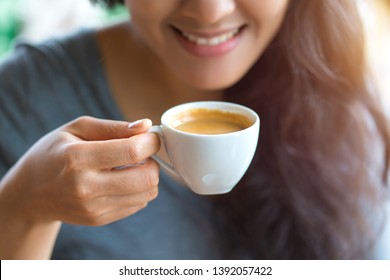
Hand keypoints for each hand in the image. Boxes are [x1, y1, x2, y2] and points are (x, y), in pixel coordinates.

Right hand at [1, 116, 160, 226]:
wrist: (30, 193)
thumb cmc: (55, 153)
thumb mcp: (77, 129)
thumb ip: (113, 127)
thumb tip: (145, 126)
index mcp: (78, 158)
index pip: (132, 151)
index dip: (151, 142)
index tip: (151, 137)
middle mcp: (86, 187)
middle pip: (146, 178)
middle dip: (152, 161)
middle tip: (141, 154)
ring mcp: (94, 207)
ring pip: (147, 194)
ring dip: (147, 177)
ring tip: (130, 167)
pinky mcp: (99, 219)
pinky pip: (138, 204)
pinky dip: (138, 190)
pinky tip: (121, 181)